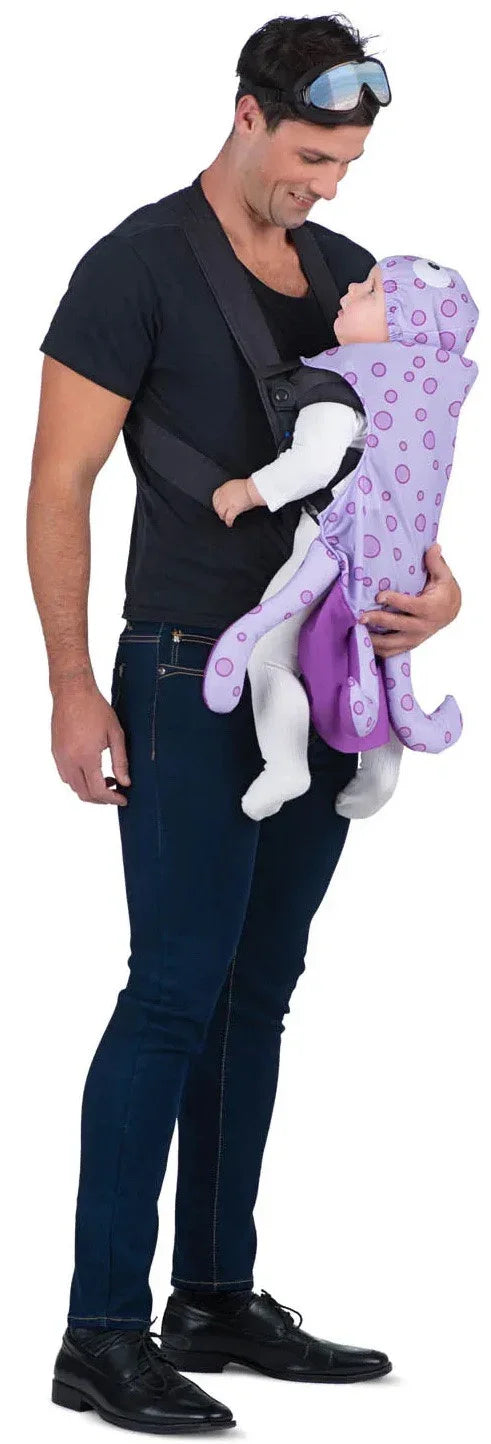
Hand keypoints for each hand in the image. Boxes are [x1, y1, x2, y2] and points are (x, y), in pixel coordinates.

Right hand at [51, 676, 130, 803]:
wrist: (72, 692)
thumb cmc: (95, 708)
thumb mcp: (115, 734)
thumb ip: (121, 761)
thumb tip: (125, 782)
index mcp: (86, 757)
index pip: (98, 791)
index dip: (112, 799)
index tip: (123, 798)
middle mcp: (70, 761)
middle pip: (84, 794)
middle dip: (101, 799)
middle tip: (116, 792)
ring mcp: (60, 757)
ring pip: (73, 787)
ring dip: (89, 790)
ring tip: (106, 780)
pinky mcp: (55, 752)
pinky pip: (65, 775)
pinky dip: (78, 781)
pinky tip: (90, 771)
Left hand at [212, 477, 258, 526]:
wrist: (253, 489)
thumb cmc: (249, 486)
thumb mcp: (236, 485)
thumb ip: (232, 491)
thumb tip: (232, 497)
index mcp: (225, 488)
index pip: (215, 496)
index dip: (216, 502)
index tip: (217, 505)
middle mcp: (224, 495)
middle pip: (217, 505)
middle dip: (219, 511)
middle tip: (221, 514)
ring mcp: (228, 502)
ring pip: (221, 512)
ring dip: (223, 517)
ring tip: (225, 519)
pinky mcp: (233, 509)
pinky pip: (229, 518)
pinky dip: (229, 522)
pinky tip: (230, 524)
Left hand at [358, 544, 460, 657]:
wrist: (451, 612)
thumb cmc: (444, 591)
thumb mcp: (443, 576)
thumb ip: (436, 562)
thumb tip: (433, 546)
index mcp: (429, 608)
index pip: (410, 606)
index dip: (394, 601)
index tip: (379, 595)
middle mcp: (422, 626)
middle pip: (397, 625)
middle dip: (378, 621)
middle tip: (361, 616)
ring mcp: (415, 638)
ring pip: (392, 643)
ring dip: (374, 640)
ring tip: (357, 632)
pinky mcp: (410, 644)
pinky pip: (392, 652)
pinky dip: (377, 650)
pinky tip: (363, 643)